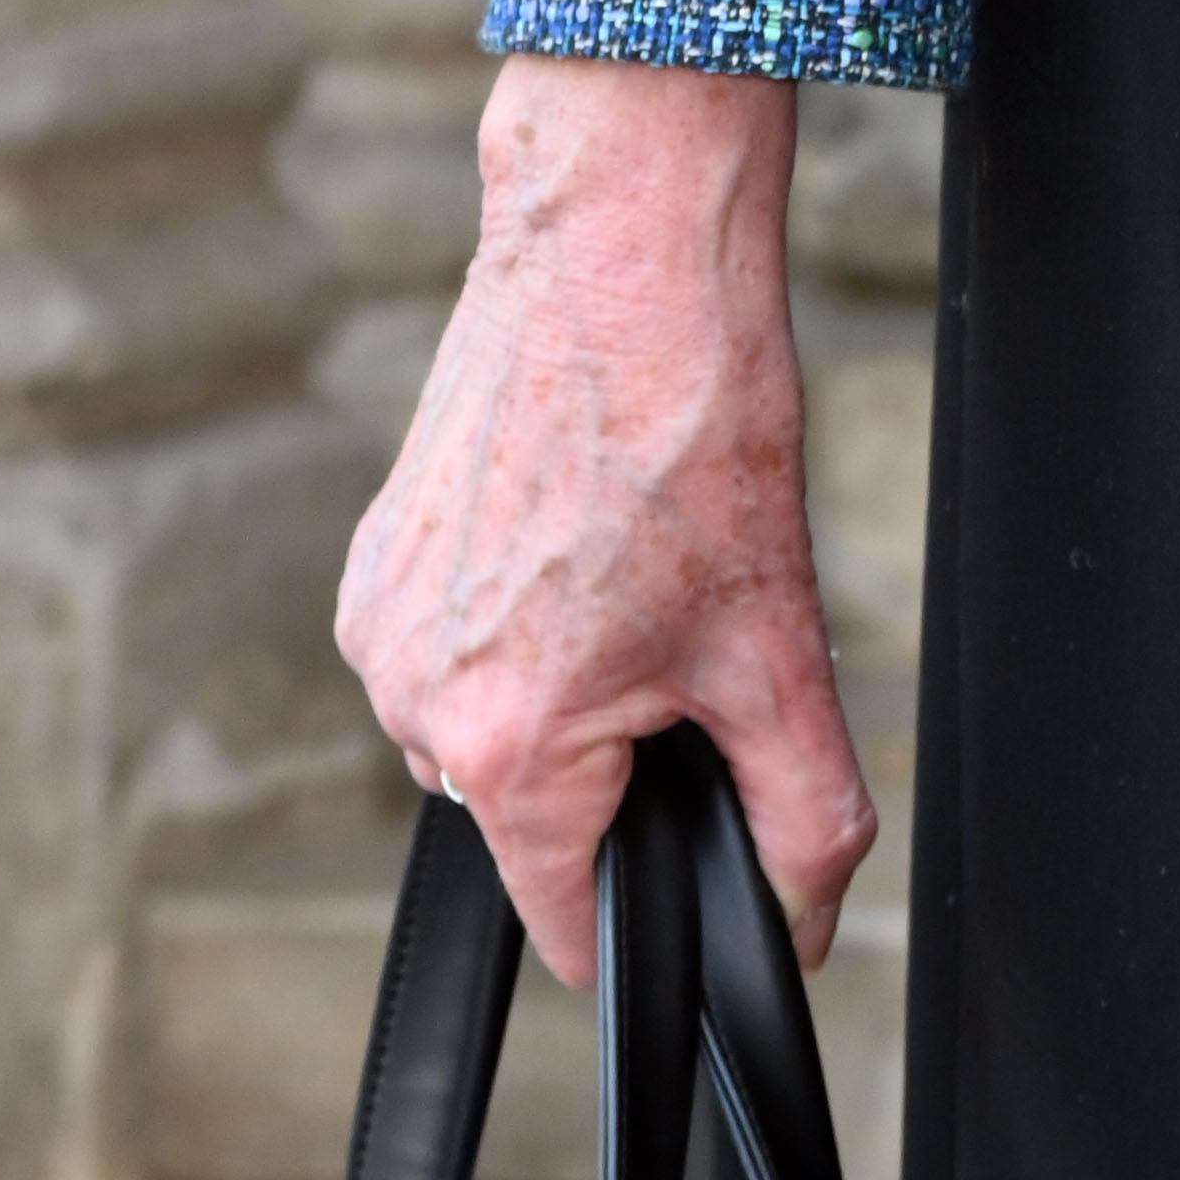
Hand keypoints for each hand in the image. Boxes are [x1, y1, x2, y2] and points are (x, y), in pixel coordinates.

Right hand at [333, 62, 878, 988]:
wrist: (618, 254)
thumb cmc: (693, 422)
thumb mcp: (779, 648)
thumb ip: (803, 817)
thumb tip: (806, 926)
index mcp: (501, 744)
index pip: (565, 918)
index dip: (647, 907)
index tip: (691, 848)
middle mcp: (407, 697)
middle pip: (534, 815)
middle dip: (616, 762)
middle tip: (681, 638)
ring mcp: (377, 625)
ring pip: (492, 730)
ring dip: (564, 687)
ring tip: (632, 574)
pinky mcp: (372, 563)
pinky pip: (454, 652)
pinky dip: (518, 621)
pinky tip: (581, 537)